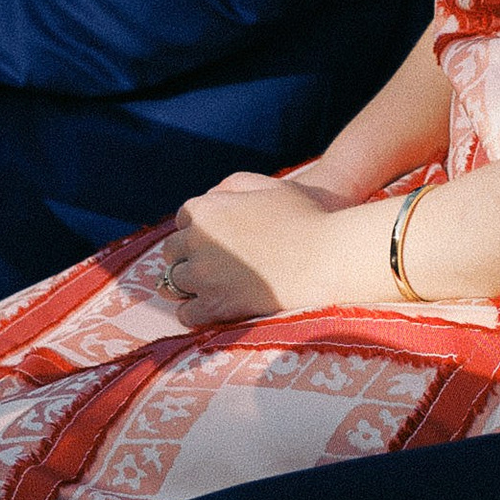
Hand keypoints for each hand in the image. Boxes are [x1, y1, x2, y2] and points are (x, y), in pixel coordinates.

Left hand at [155, 173, 388, 322]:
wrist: (327, 257)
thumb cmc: (306, 217)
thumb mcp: (268, 186)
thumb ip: (233, 187)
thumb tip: (211, 199)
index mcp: (207, 209)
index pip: (182, 219)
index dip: (196, 229)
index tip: (211, 240)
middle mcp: (197, 240)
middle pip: (172, 252)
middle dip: (187, 256)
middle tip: (209, 265)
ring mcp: (203, 275)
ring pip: (175, 282)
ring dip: (190, 284)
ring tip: (211, 287)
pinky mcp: (215, 305)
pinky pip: (187, 313)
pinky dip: (195, 311)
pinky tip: (211, 308)